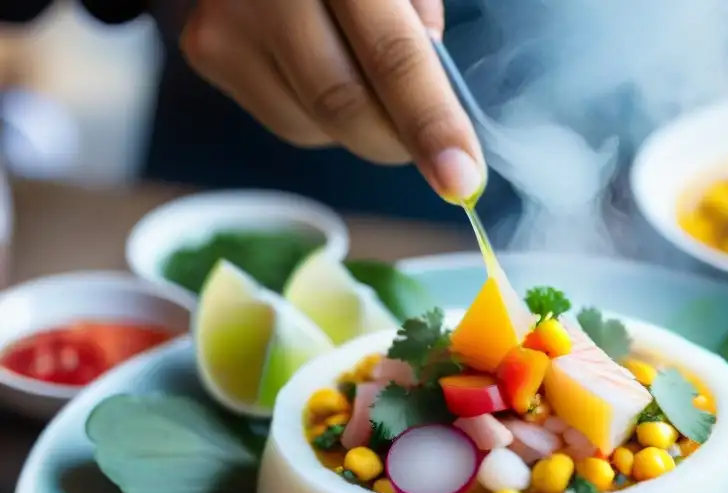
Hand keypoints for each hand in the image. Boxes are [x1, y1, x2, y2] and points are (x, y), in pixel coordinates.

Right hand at [179, 0, 483, 199]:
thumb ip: (420, 17)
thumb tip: (430, 105)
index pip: (392, 57)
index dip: (430, 124)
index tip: (462, 181)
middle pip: (344, 106)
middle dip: (398, 142)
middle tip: (435, 149)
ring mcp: (228, 22)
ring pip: (313, 127)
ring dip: (358, 124)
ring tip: (363, 70)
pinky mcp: (208, 48)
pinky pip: (285, 117)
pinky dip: (319, 114)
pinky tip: (320, 64)